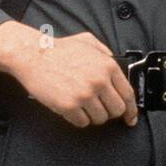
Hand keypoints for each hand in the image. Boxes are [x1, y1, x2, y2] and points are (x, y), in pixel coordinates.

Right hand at [6, 28, 138, 128]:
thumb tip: (117, 66)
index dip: (132, 110)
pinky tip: (70, 106)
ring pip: (100, 119)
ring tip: (80, 103)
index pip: (128, 94)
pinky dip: (78, 118)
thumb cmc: (58, 49)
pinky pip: (82, 122)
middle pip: (117, 110)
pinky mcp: (69, 106)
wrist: (33, 55)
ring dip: (92, 115)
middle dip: (109, 112)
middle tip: (99, 108)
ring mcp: (85, 94)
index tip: (130, 118)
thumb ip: (105, 53)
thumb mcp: (88, 42)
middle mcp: (99, 81)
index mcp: (107, 66)